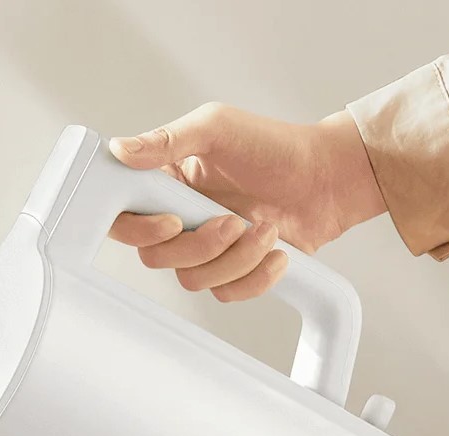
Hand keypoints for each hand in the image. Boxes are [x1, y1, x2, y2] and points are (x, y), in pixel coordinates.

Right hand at [108, 105, 384, 301]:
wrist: (327, 178)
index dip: (141, 230)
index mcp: (166, 183)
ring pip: (193, 279)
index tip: (174, 221)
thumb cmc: (274, 146)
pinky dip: (255, 277)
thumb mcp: (216, 128)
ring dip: (235, 259)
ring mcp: (206, 248)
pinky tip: (276, 251)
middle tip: (233, 221)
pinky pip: (226, 293)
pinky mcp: (234, 271)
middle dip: (200, 246)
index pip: (125, 219)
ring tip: (266, 228)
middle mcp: (180, 218)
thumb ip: (167, 140)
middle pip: (157, 257)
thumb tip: (120, 150)